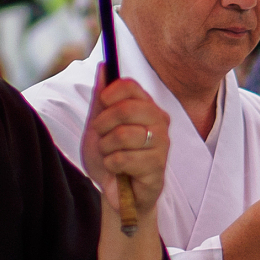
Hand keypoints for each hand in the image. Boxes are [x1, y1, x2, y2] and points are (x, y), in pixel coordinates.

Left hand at [80, 76, 168, 222]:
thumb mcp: (98, 126)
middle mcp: (159, 122)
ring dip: (106, 148)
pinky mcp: (158, 167)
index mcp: (146, 107)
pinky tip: (117, 170)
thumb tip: (104, 66)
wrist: (114, 192)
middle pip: (126, 108)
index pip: (130, 86)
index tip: (101, 104)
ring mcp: (161, 145)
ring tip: (110, 156)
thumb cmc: (110, 157)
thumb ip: (101, 98)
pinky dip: (111, 165)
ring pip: (123, 135)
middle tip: (101, 137)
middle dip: (103, 124)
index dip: (110, 93)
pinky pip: (124, 159)